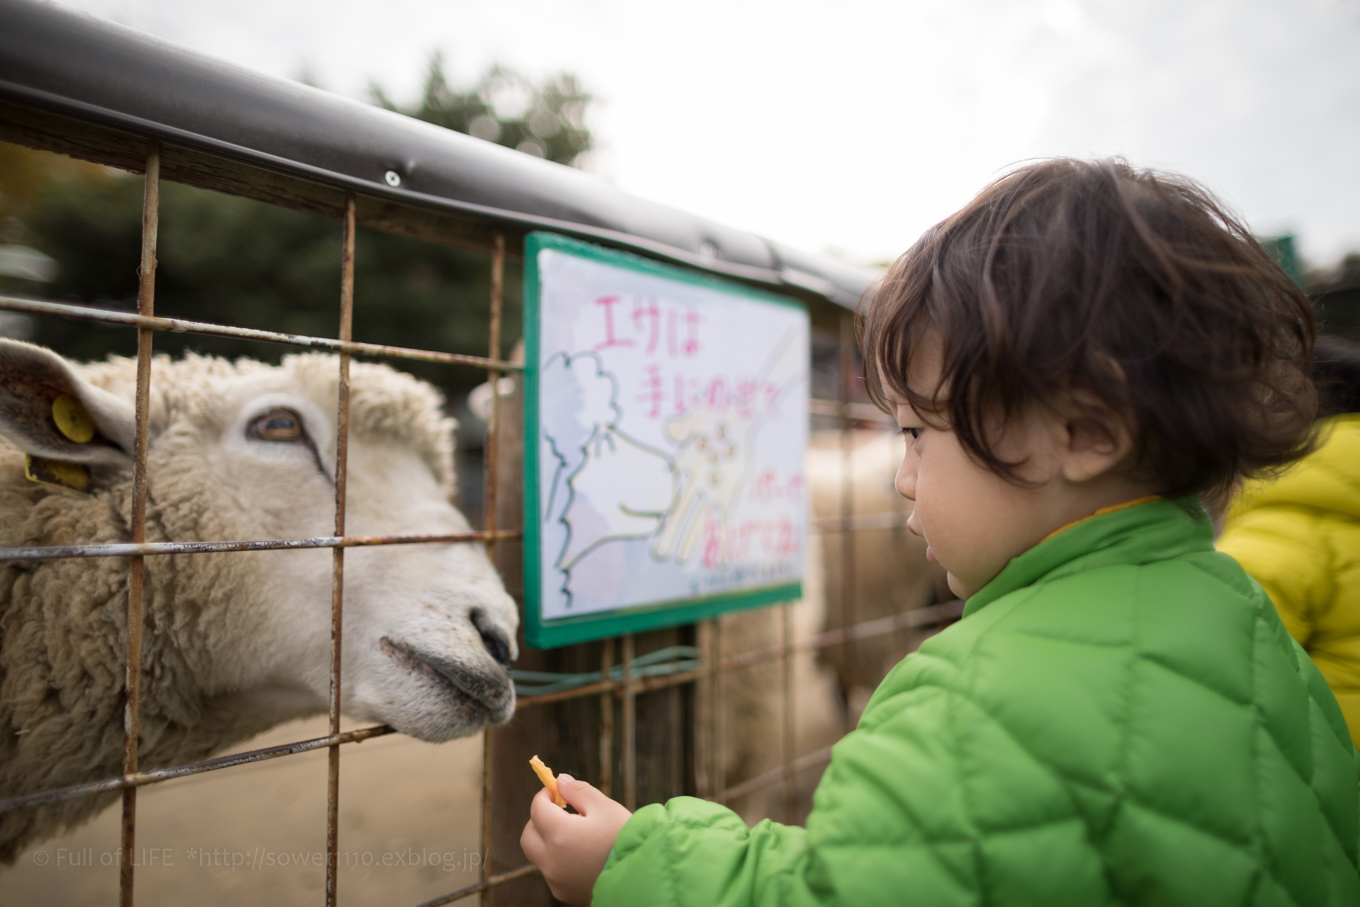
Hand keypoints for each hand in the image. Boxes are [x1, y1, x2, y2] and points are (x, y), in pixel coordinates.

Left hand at [521, 774, 631, 905]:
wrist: (644, 878)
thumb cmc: (626, 839)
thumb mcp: (605, 807)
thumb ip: (579, 791)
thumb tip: (560, 781)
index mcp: (559, 834)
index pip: (537, 809)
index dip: (544, 796)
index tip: (555, 791)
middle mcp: (551, 860)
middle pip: (528, 836)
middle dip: (538, 820)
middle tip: (558, 812)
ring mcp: (556, 881)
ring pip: (539, 857)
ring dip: (548, 842)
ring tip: (575, 834)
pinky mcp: (565, 894)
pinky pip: (553, 873)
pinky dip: (559, 861)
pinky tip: (582, 855)